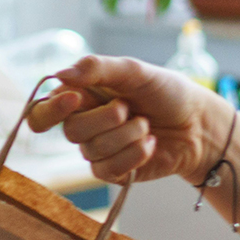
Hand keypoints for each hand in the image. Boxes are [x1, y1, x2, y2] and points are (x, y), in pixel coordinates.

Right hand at [27, 54, 232, 184]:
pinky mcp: (112, 172)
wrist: (198, 122)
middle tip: (129, 108)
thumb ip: (98, 68)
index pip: (41, 113)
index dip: (50, 111)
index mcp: (79, 98)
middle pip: (70, 132)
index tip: (75, 98)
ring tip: (147, 125)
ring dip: (128, 135)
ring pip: (93, 150)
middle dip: (106, 119)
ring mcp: (96, 151)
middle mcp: (82, 125)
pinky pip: (108, 169)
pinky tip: (150, 144)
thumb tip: (61, 74)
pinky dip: (134, 154)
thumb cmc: (165, 92)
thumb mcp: (134, 71)